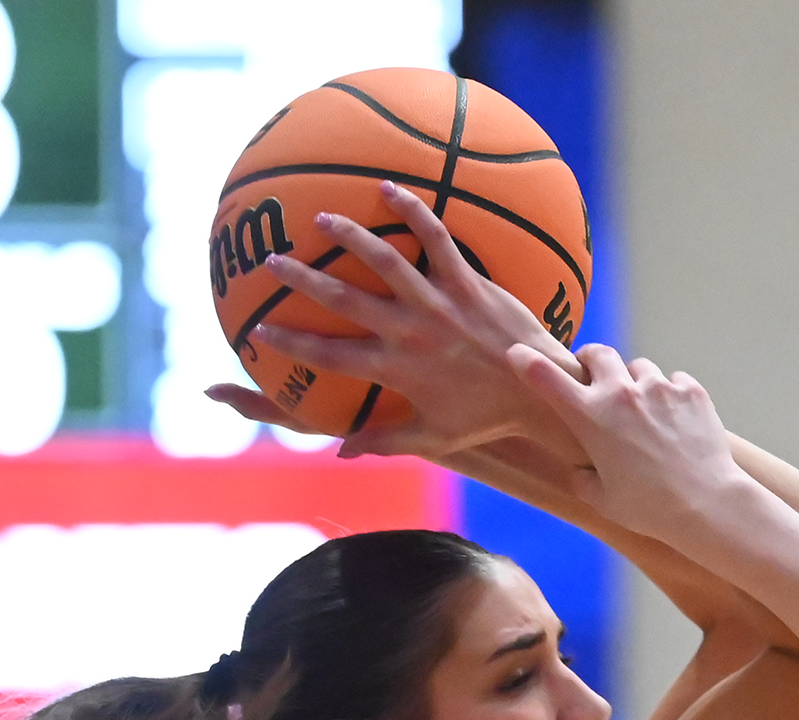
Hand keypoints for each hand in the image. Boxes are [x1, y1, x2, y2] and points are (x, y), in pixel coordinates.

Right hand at [203, 180, 590, 460]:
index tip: (257, 330)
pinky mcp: (469, 283)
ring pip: (387, 262)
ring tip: (323, 218)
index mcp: (397, 371)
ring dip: (351, 237)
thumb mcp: (432, 438)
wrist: (541, 393)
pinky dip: (414, 211)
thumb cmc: (486, 419)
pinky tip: (390, 187)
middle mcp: (413, 334)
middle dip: (305, 279)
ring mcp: (441, 305)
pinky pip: (438, 240)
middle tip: (272, 261)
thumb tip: (340, 452)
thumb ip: (383, 442)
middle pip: (346, 301)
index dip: (292, 343)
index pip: (331, 357)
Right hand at [504, 341, 759, 546]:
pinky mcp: (690, 390)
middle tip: (595, 377)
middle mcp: (621, 392)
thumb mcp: (603, 501)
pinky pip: (673, 381)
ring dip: (636, 383)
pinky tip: (675, 421)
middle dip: (592, 361)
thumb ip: (583, 480)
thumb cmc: (649, 509)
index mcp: (590, 417)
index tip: (520, 355)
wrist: (705, 504)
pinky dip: (670, 395)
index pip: (547, 376)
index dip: (528, 362)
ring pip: (639, 368)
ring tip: (644, 411)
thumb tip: (579, 471)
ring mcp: (658, 388)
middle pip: (598, 353)